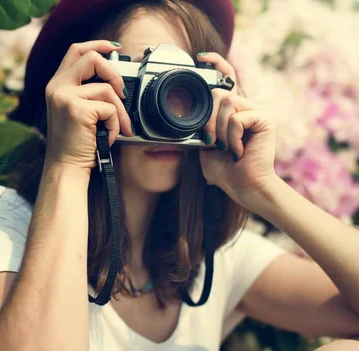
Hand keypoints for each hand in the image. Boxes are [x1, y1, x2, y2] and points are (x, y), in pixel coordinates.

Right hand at [44, 41, 133, 172]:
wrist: (65, 167)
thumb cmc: (75, 144)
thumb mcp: (76, 111)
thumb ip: (87, 92)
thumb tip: (116, 82)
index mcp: (56, 85)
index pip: (76, 50)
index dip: (97, 44)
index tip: (114, 48)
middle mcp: (57, 87)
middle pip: (91, 58)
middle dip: (114, 73)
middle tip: (122, 93)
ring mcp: (65, 97)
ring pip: (107, 89)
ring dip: (118, 112)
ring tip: (112, 129)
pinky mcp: (77, 109)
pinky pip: (110, 109)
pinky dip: (115, 125)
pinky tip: (105, 137)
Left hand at [196, 52, 278, 212]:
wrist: (243, 187)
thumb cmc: (225, 170)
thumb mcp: (205, 145)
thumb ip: (201, 126)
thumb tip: (189, 112)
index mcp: (234, 110)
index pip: (227, 77)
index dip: (216, 62)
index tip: (200, 58)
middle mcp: (247, 106)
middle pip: (219, 92)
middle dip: (208, 118)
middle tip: (210, 141)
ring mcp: (258, 111)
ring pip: (227, 103)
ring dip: (219, 129)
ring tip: (226, 147)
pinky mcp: (266, 118)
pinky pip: (238, 118)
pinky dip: (232, 137)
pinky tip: (238, 150)